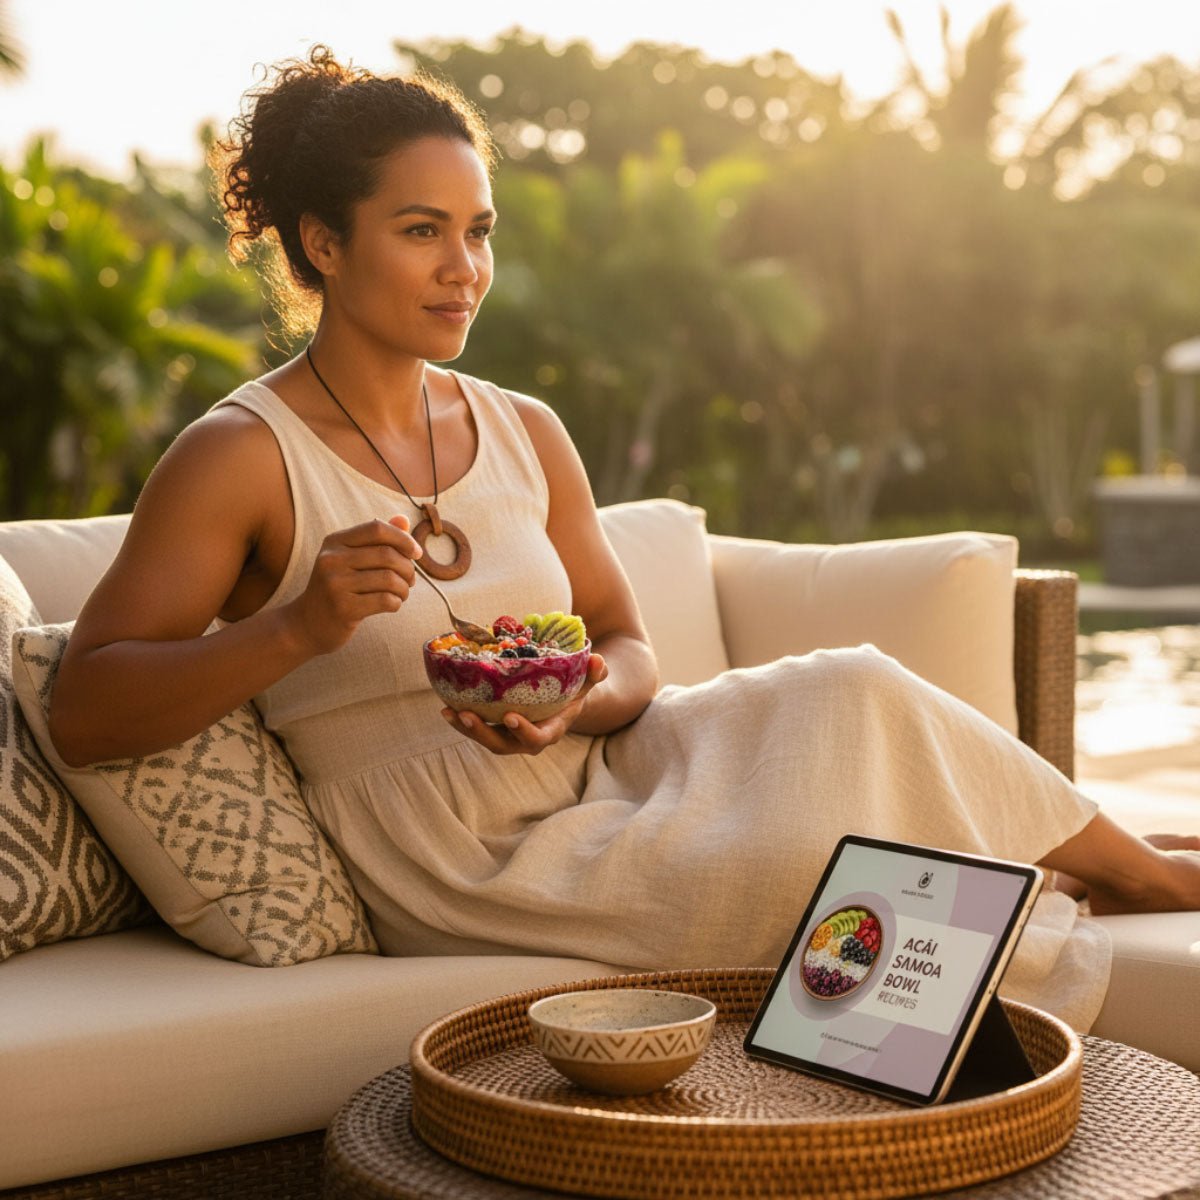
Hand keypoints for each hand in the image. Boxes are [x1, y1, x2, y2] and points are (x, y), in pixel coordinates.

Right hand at [285, 516, 421, 655]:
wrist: (307, 624)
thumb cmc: (338, 587)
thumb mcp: (351, 559)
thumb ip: (377, 539)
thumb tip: (404, 519)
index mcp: (334, 542)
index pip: (377, 528)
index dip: (403, 538)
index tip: (416, 553)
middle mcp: (331, 559)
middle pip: (387, 555)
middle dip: (408, 568)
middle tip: (410, 580)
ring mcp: (335, 584)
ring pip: (389, 579)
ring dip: (404, 588)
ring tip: (401, 593)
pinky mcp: (343, 608)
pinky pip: (385, 600)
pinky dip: (397, 603)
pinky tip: (393, 604)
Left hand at [442, 653, 607, 754]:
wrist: (562, 701)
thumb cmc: (574, 689)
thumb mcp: (587, 682)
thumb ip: (595, 674)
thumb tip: (597, 661)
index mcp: (550, 730)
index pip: (537, 738)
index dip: (524, 731)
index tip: (511, 716)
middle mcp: (526, 738)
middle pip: (503, 745)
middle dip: (483, 733)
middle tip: (467, 715)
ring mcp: (508, 735)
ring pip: (485, 738)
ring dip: (466, 727)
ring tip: (448, 712)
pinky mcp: (495, 727)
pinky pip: (477, 727)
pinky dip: (461, 718)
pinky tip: (446, 704)